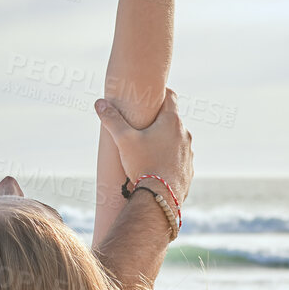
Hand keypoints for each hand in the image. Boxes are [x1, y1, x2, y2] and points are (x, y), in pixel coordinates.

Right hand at [94, 88, 192, 203]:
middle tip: (142, 123)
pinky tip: (156, 165)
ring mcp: (188, 152)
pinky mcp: (188, 169)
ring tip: (147, 147)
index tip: (150, 94)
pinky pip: (178, 158)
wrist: (160, 197)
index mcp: (171, 122)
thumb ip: (112, 119)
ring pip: (176, 139)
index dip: (160, 92)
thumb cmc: (143, 164)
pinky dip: (169, 157)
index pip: (171, 96)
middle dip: (159, 119)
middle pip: (172, 119)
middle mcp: (184, 134)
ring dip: (164, 139)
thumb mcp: (123, 139)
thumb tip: (99, 103)